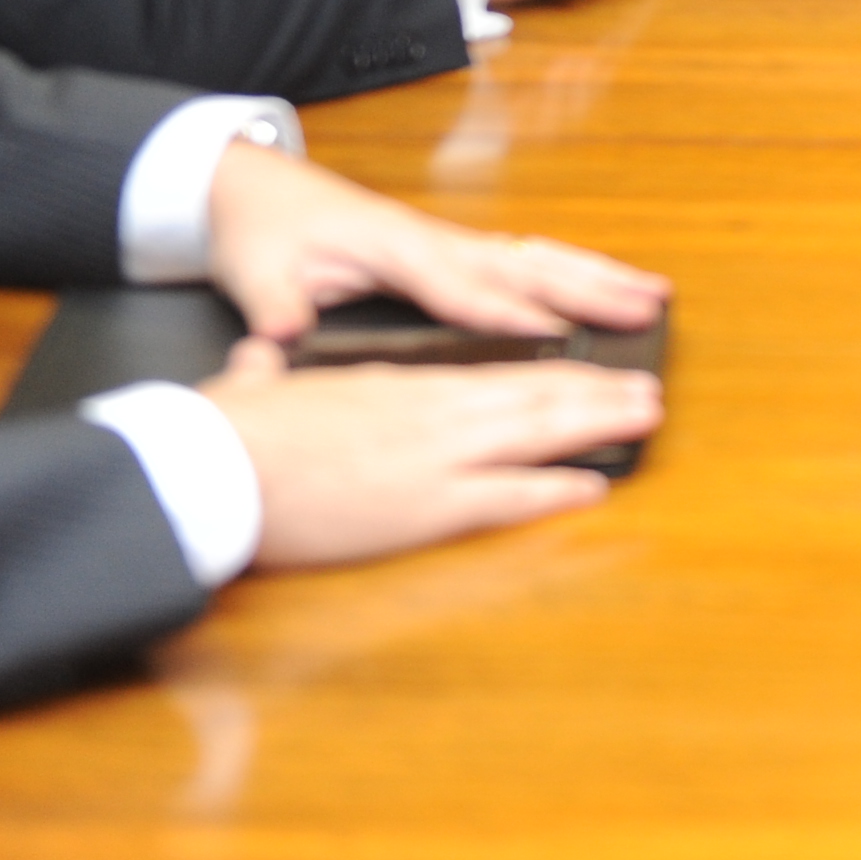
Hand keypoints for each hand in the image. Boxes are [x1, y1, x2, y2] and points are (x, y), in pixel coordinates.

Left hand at [203, 138, 669, 343]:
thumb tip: (286, 336)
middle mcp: (434, 239)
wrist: (251, 186)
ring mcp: (448, 241)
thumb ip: (277, 305)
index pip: (458, 286)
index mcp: (393, 247)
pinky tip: (606, 286)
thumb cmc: (261, 230)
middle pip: (523, 264)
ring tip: (654, 293)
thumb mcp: (256, 272)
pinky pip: (522, 258)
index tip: (555, 337)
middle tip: (647, 308)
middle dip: (588, 287)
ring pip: (535, 257)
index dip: (506, 312)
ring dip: (597, 274)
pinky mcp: (450, 248)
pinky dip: (573, 270)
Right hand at [203, 334, 662, 569]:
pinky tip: (593, 485)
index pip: (486, 376)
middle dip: (595, 392)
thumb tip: (260, 353)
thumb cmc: (229, 429)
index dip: (539, 375)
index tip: (576, 370)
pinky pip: (508, 496)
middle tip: (645, 387)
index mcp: (393, 384)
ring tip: (644, 416)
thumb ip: (269, 370)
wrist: (214, 464)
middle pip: (531, 396)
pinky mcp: (426, 507)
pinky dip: (555, 489)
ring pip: (537, 433)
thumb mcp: (256, 385)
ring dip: (597, 423)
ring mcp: (434, 458)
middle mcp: (428, 412)